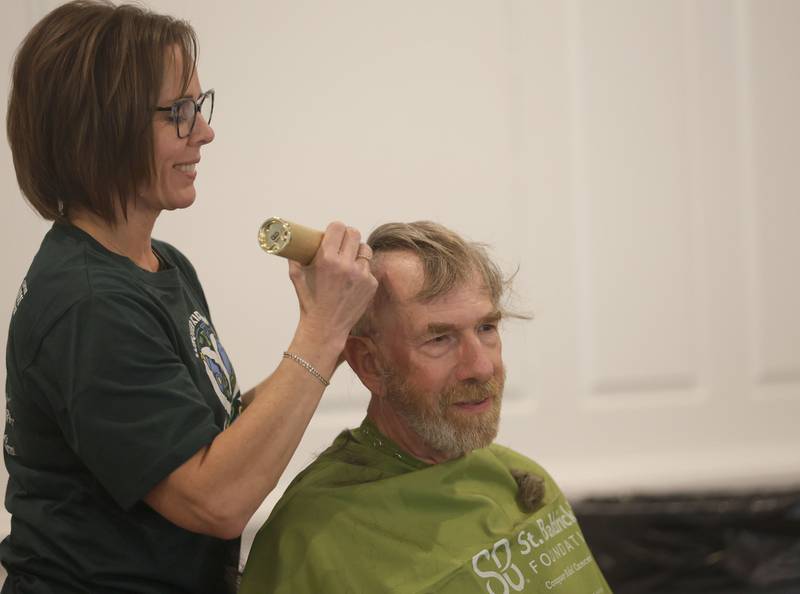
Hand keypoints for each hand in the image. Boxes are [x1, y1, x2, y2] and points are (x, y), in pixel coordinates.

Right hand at [288, 222, 377, 348]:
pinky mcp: (371, 285)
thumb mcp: (296, 276)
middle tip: (343, 243)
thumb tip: (295, 243)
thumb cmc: (309, 302)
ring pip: (365, 250)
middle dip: (348, 236)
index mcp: (327, 259)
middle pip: (354, 233)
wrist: (325, 328)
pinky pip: (369, 269)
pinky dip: (362, 271)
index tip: (333, 232)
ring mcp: (361, 275)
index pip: (338, 227)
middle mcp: (346, 265)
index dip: (336, 228)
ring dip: (357, 253)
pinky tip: (352, 281)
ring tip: (348, 262)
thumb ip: (295, 257)